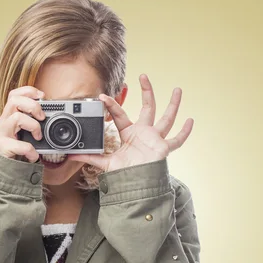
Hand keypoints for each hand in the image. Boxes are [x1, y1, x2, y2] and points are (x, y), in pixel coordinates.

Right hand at [0, 86, 46, 161]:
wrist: (3, 167)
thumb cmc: (17, 148)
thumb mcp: (25, 132)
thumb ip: (34, 122)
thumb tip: (53, 118)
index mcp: (9, 115)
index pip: (14, 94)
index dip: (28, 91)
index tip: (42, 96)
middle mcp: (4, 121)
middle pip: (14, 100)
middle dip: (32, 106)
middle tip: (42, 117)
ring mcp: (1, 133)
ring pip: (17, 118)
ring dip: (33, 126)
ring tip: (38, 137)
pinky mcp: (2, 146)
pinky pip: (19, 144)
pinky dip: (30, 150)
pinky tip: (33, 155)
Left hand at [67, 74, 193, 171]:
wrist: (134, 186)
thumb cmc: (122, 175)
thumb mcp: (105, 163)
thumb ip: (90, 158)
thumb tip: (71, 155)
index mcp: (129, 134)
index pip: (121, 115)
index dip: (112, 105)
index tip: (103, 96)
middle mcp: (144, 133)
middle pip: (148, 108)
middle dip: (147, 92)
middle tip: (144, 76)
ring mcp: (155, 139)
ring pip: (166, 118)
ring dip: (173, 104)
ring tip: (178, 89)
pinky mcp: (163, 148)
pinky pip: (177, 140)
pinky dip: (184, 132)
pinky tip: (191, 120)